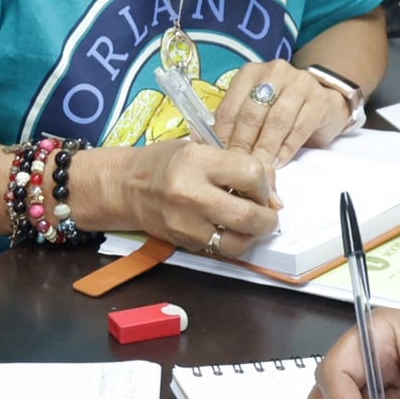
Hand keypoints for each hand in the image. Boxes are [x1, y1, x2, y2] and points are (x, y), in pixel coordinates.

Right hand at [112, 140, 280, 257]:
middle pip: (248, 215)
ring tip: (250, 226)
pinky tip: (227, 229)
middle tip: (268, 215)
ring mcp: (185, 223)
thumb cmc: (165, 163)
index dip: (264, 184)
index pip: (251, 174)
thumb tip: (273, 195)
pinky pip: (219, 249)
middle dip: (268, 219)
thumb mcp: (200, 149)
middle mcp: (190, 193)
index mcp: (197, 161)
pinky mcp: (183, 242)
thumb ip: (236, 166)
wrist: (126, 187)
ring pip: (236, 242)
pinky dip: (230, 241)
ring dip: (252, 237)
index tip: (261, 187)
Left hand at [214, 59, 349, 160]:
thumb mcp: (256, 111)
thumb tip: (208, 148)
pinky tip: (278, 163)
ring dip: (264, 149)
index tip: (219, 159)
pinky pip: (299, 129)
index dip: (223, 136)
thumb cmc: (282, 111)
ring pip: (276, 121)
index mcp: (250, 73)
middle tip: (237, 169)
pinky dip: (286, 149)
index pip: (230, 107)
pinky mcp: (319, 100)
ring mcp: (299, 84)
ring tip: (257, 170)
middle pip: (252, 114)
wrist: (324, 104)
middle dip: (242, 145)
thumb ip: (235, 125)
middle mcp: (274, 73)